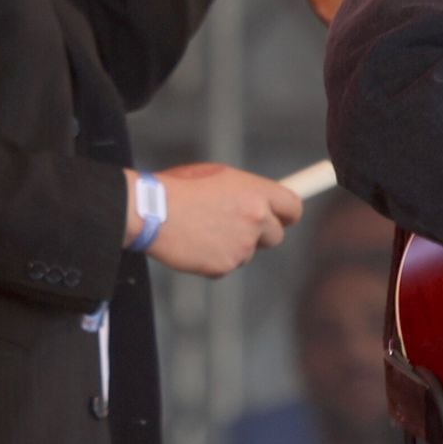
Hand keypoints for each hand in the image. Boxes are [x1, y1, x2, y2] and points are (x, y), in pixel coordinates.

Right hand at [127, 162, 302, 276]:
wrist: (149, 211)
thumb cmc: (178, 188)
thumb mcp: (219, 177)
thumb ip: (246, 191)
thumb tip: (261, 201)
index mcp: (257, 192)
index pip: (293, 207)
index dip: (287, 215)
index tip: (281, 219)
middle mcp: (257, 218)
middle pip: (276, 235)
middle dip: (260, 234)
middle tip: (236, 229)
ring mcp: (242, 244)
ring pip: (248, 252)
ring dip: (233, 247)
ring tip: (203, 232)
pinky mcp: (225, 265)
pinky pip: (226, 267)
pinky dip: (213, 260)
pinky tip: (194, 246)